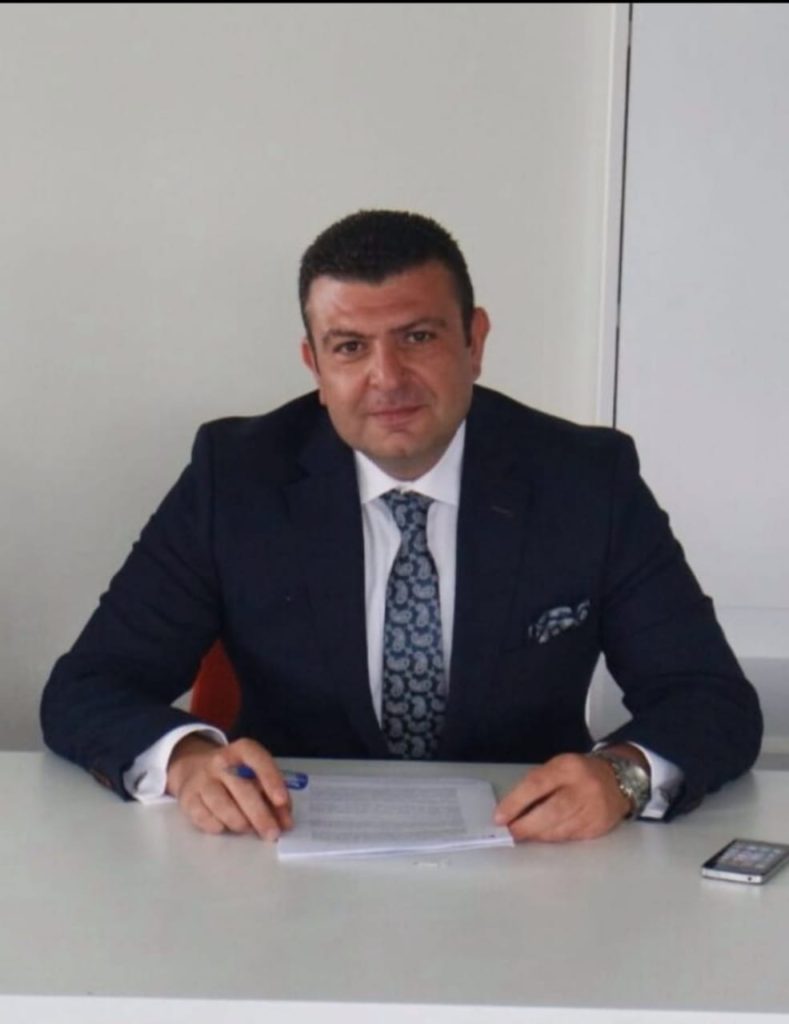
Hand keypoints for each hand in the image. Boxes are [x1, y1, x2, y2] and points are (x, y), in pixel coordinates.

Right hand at [166, 735, 292, 839]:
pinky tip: (226, 825)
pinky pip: (206, 819)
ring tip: (249, 828)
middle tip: (272, 834)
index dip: (271, 780)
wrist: (193, 767)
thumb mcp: (256, 775)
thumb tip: (286, 823)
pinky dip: (220, 826)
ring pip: (224, 807)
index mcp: (243, 750)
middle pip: (242, 790)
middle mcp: (220, 761)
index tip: (282, 801)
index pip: (258, 761)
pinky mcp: (187, 798)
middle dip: (260, 815)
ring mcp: (201, 779)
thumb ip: (274, 796)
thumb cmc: (235, 774)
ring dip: (241, 823)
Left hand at [494, 746, 646, 841]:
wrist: (617, 780)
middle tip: (510, 833)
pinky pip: (570, 837)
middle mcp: (583, 787)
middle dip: (527, 825)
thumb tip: (510, 809)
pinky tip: (543, 837)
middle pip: (551, 811)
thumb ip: (536, 784)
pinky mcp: (598, 827)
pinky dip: (553, 838)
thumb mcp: (558, 767)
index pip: (537, 784)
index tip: (499, 817)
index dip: (515, 802)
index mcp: (568, 766)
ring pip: (560, 829)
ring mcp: (593, 809)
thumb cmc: (578, 773)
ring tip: (523, 835)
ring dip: (537, 835)